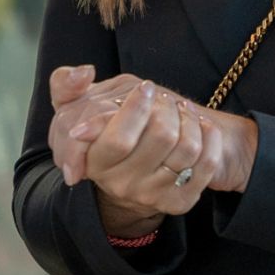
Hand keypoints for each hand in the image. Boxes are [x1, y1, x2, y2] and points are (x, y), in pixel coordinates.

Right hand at [48, 66, 257, 234]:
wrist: (129, 172)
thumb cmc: (102, 130)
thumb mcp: (74, 106)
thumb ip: (66, 85)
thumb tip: (84, 72)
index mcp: (95, 163)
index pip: (119, 138)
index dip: (137, 108)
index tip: (145, 88)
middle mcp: (122, 185)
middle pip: (161, 137)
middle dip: (168, 107)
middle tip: (164, 98)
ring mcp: (152, 196)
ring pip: (187, 148)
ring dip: (190, 118)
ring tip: (181, 110)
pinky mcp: (180, 202)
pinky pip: (206, 164)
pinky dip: (209, 137)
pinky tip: (199, 126)